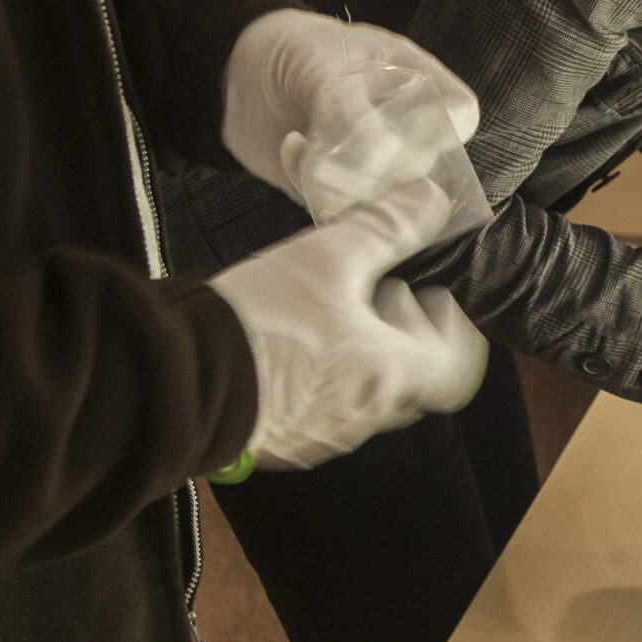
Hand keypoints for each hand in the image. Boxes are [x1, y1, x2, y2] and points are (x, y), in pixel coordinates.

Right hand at [205, 180, 488, 469]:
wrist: (184, 381)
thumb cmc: (262, 320)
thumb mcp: (327, 256)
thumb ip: (385, 227)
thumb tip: (432, 198)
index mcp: (388, 372)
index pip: (457, 369)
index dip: (454, 332)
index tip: (432, 299)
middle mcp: (363, 415)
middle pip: (410, 381)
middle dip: (402, 336)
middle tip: (376, 296)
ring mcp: (322, 436)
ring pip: (363, 397)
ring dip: (360, 357)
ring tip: (325, 314)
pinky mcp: (282, 443)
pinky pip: (320, 413)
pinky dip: (321, 380)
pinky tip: (288, 347)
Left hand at [222, 10, 481, 214]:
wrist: (239, 69)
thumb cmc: (295, 49)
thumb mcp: (322, 63)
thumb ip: (351, 110)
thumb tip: (372, 161)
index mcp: (417, 81)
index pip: (459, 115)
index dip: (440, 128)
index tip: (398, 122)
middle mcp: (403, 127)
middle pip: (419, 166)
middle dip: (374, 159)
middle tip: (331, 135)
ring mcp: (371, 163)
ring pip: (379, 197)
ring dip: (337, 176)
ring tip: (304, 140)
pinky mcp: (336, 189)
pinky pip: (337, 207)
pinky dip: (309, 183)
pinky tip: (289, 148)